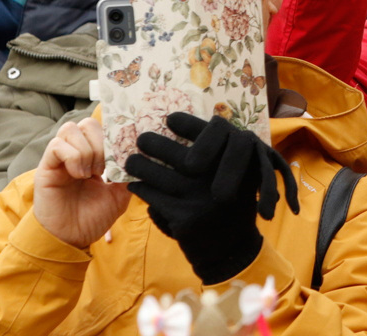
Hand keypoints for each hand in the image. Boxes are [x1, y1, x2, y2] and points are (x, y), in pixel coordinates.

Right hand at [32, 118, 131, 249]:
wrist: (70, 239)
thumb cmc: (92, 219)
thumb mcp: (119, 196)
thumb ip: (128, 175)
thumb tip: (140, 156)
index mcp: (93, 156)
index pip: (103, 129)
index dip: (115, 135)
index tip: (124, 150)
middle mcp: (76, 153)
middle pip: (88, 123)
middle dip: (101, 143)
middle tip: (103, 168)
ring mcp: (60, 158)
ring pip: (71, 129)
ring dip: (87, 150)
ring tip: (90, 173)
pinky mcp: (46, 167)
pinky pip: (57, 145)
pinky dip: (73, 156)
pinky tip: (79, 175)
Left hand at [126, 112, 299, 285]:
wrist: (230, 247)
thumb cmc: (227, 203)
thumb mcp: (233, 175)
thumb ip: (215, 155)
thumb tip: (179, 129)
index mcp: (236, 162)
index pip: (210, 132)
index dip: (187, 123)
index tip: (169, 119)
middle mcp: (222, 176)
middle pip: (178, 152)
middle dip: (155, 143)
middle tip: (141, 139)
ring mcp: (202, 197)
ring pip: (160, 175)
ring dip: (140, 166)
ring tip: (130, 161)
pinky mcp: (185, 217)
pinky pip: (153, 197)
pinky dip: (141, 189)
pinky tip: (135, 185)